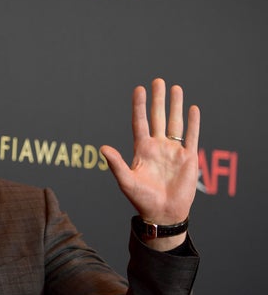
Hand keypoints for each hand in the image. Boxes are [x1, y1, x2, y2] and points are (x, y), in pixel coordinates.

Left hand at [100, 78, 199, 248]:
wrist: (163, 213)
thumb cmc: (142, 199)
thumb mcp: (126, 181)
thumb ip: (116, 164)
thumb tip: (102, 147)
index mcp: (142, 150)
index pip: (139, 122)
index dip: (139, 106)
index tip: (139, 89)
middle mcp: (157, 146)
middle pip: (157, 117)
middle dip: (158, 99)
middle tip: (158, 80)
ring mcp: (173, 151)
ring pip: (175, 123)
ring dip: (175, 106)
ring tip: (176, 88)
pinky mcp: (188, 158)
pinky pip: (191, 136)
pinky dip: (193, 122)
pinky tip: (193, 109)